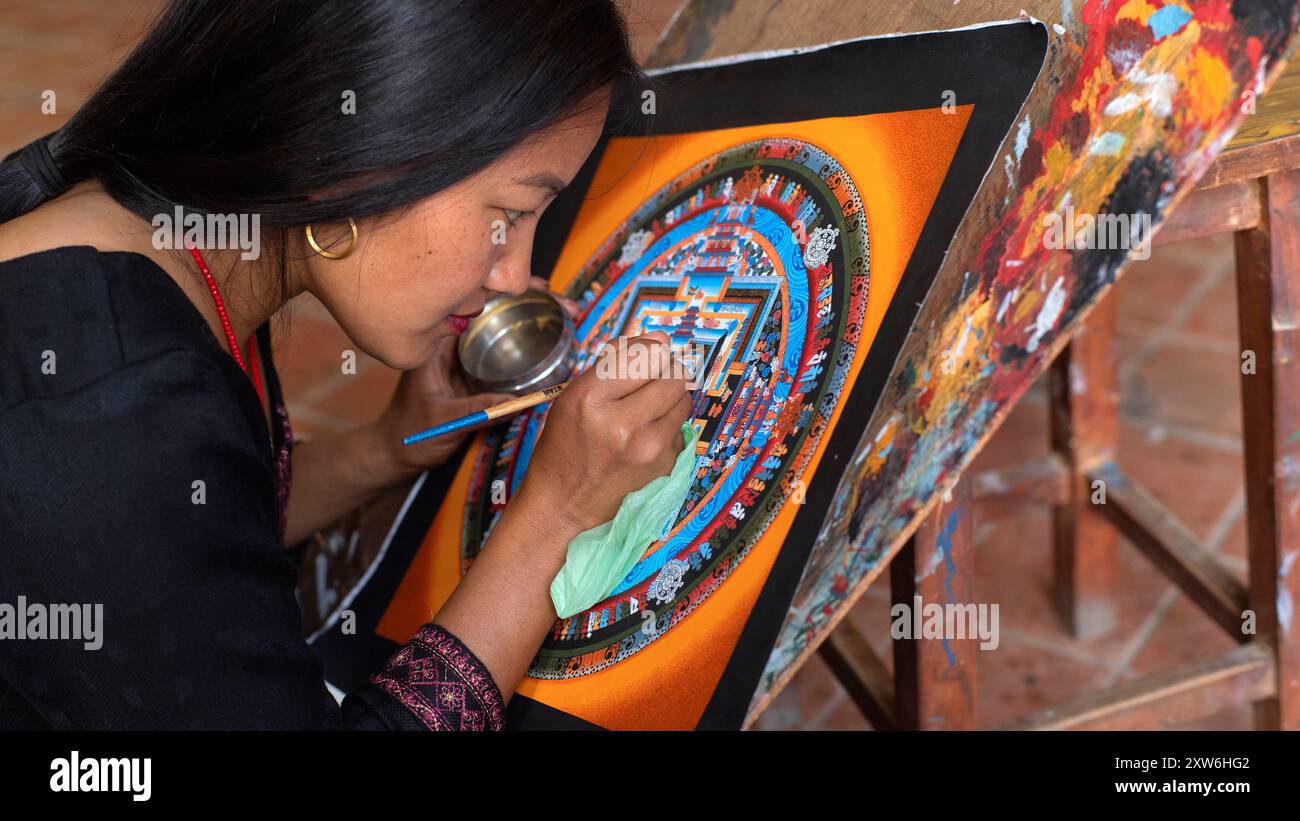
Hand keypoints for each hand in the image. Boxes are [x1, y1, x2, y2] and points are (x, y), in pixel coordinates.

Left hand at [374, 277, 578, 478]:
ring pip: (503, 328)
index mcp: (437, 343)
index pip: (475, 304)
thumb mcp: (443, 421)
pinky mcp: (478, 373)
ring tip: (566, 315)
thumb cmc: (408, 434)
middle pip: (496, 310)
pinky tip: (552, 341)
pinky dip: (528, 344)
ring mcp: (468, 357)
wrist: (396, 452)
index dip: (508, 291)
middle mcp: (454, 343)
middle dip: (531, 302)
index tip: (538, 288)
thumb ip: (476, 410)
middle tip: (565, 306)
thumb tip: (514, 400)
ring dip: (533, 319)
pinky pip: (506, 351)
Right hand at [511, 331, 692, 542]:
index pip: (647, 351)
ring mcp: (648, 448)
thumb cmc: (564, 446)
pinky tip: (644, 438)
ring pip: (684, 398)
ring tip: (644, 410)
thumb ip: (615, 364)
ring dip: (669, 397)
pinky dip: (668, 426)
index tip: (644, 355)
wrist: (563, 505)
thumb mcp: (573, 397)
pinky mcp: (663, 466)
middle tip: (647, 381)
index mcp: (592, 398)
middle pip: (673, 373)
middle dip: (664, 370)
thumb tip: (662, 339)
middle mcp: (623, 422)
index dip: (650, 348)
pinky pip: (681, 428)